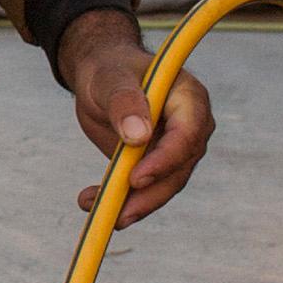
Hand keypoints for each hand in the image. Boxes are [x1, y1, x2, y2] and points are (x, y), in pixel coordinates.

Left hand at [55, 10, 215, 225]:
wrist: (103, 77)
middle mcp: (191, 128)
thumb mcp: (111, 79)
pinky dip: (120, 199)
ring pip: (163, 185)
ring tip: (95, 209)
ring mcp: (176, 149)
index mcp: (189, 99)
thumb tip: (139, 136)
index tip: (135, 178)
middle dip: (148, 195)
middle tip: (117, 213)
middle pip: (178, 169)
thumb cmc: (111, 70)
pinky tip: (91, 202)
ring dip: (132, 204)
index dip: (164, 161)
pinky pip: (145, 188)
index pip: (187, 136)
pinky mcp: (158, 164)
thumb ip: (124, 101)